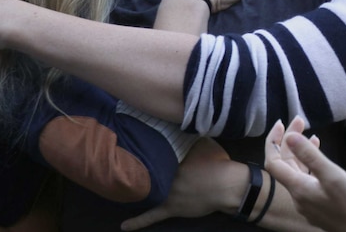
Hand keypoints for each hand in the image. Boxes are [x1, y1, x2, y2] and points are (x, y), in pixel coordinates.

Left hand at [121, 138, 236, 229]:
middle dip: (138, 165)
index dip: (145, 149)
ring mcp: (167, 193)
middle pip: (148, 170)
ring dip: (136, 187)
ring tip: (117, 185)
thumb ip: (190, 135)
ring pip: (147, 189)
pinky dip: (138, 222)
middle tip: (123, 158)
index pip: (153, 152)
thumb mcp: (204, 141)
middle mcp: (166, 176)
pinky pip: (152, 216)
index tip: (134, 141)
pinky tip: (124, 226)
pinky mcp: (171, 208)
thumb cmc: (218, 163)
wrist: (228, 186)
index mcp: (172, 159)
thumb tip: (183, 125)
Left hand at [265, 118, 345, 231]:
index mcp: (298, 189)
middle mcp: (299, 198)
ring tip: (311, 135)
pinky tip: (321, 159)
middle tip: (301, 121)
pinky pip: (309, 182)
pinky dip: (311, 166)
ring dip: (300, 153)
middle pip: (285, 165)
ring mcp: (310, 204)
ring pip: (298, 173)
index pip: (273, 162)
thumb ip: (310, 155)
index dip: (273, 141)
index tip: (281, 122)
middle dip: (289, 142)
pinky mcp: (322, 207)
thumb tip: (290, 136)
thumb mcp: (333, 176)